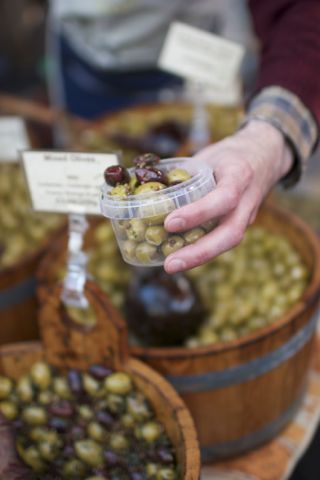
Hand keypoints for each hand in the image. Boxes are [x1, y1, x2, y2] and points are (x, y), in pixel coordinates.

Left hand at [164, 120, 292, 273]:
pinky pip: (222, 240)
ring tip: (171, 266)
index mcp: (239, 175)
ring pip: (229, 242)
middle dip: (199, 252)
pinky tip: (180, 258)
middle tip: (170, 265)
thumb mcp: (208, 155)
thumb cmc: (228, 155)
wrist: (265, 155)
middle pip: (230, 233)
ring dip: (199, 257)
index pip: (224, 197)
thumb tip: (145, 191)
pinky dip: (201, 250)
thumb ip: (184, 174)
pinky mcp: (241, 224)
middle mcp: (248, 200)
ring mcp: (247, 215)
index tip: (170, 223)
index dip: (198, 213)